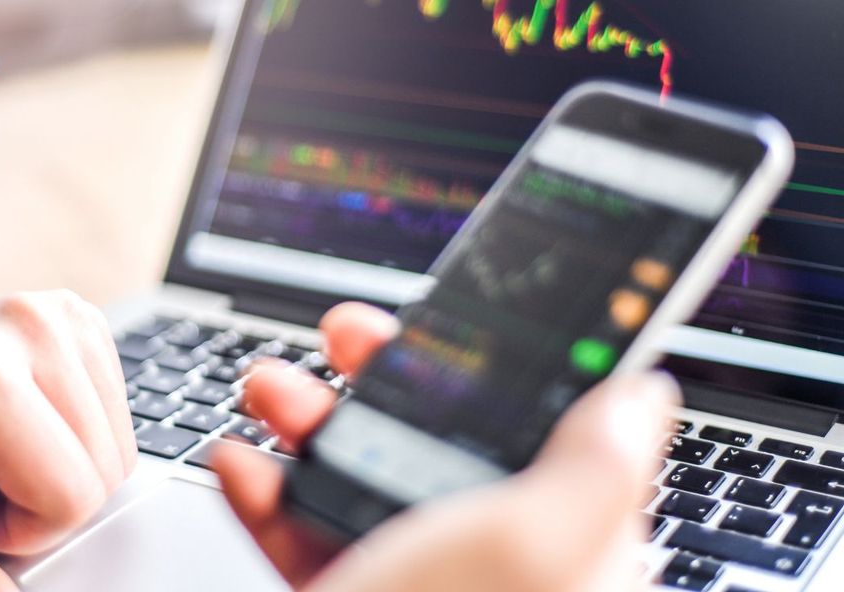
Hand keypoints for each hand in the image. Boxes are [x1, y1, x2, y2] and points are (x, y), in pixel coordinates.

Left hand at [0, 292, 136, 591]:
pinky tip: (20, 425)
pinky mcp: (77, 316)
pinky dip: (75, 435)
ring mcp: (60, 315)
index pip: (73, 494)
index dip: (23, 529)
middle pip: (105, 469)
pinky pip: (115, 409)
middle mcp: (31, 328)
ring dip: (63, 468)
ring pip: (118, 443)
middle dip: (45, 500)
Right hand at [215, 302, 678, 591]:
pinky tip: (239, 461)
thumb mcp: (532, 544)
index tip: (448, 320)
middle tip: (342, 335)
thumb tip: (646, 393)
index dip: (497, 368)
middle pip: (440, 444)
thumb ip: (597, 462)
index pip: (544, 433)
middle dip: (381, 379)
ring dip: (307, 421)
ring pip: (361, 479)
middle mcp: (488, 573)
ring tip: (268, 387)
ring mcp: (408, 591)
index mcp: (559, 552)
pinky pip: (299, 535)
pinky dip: (262, 492)